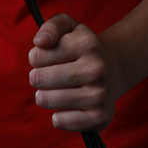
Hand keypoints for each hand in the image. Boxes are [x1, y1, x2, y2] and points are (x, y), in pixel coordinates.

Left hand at [28, 14, 126, 131]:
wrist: (112, 68)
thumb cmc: (80, 46)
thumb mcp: (67, 26)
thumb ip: (50, 27)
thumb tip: (40, 42)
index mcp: (87, 43)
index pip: (36, 56)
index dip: (36, 57)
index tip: (46, 57)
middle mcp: (96, 68)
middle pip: (39, 79)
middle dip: (37, 77)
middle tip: (47, 75)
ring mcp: (99, 94)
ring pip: (47, 100)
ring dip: (45, 96)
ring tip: (55, 90)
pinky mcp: (99, 117)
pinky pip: (61, 121)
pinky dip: (58, 116)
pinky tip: (65, 107)